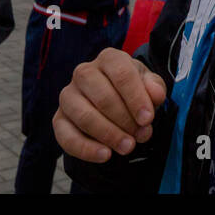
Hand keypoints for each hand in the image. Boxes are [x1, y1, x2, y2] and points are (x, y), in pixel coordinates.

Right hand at [52, 48, 167, 161]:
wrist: (114, 102)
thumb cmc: (132, 90)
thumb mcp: (149, 85)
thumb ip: (155, 88)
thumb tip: (156, 95)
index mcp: (109, 59)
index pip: (121, 74)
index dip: (136, 98)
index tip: (148, 119)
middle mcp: (84, 73)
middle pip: (103, 97)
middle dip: (125, 120)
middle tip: (141, 135)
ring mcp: (68, 95)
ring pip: (84, 116)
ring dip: (108, 135)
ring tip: (128, 147)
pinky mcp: (58, 118)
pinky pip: (66, 136)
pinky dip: (86, 149)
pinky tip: (105, 155)